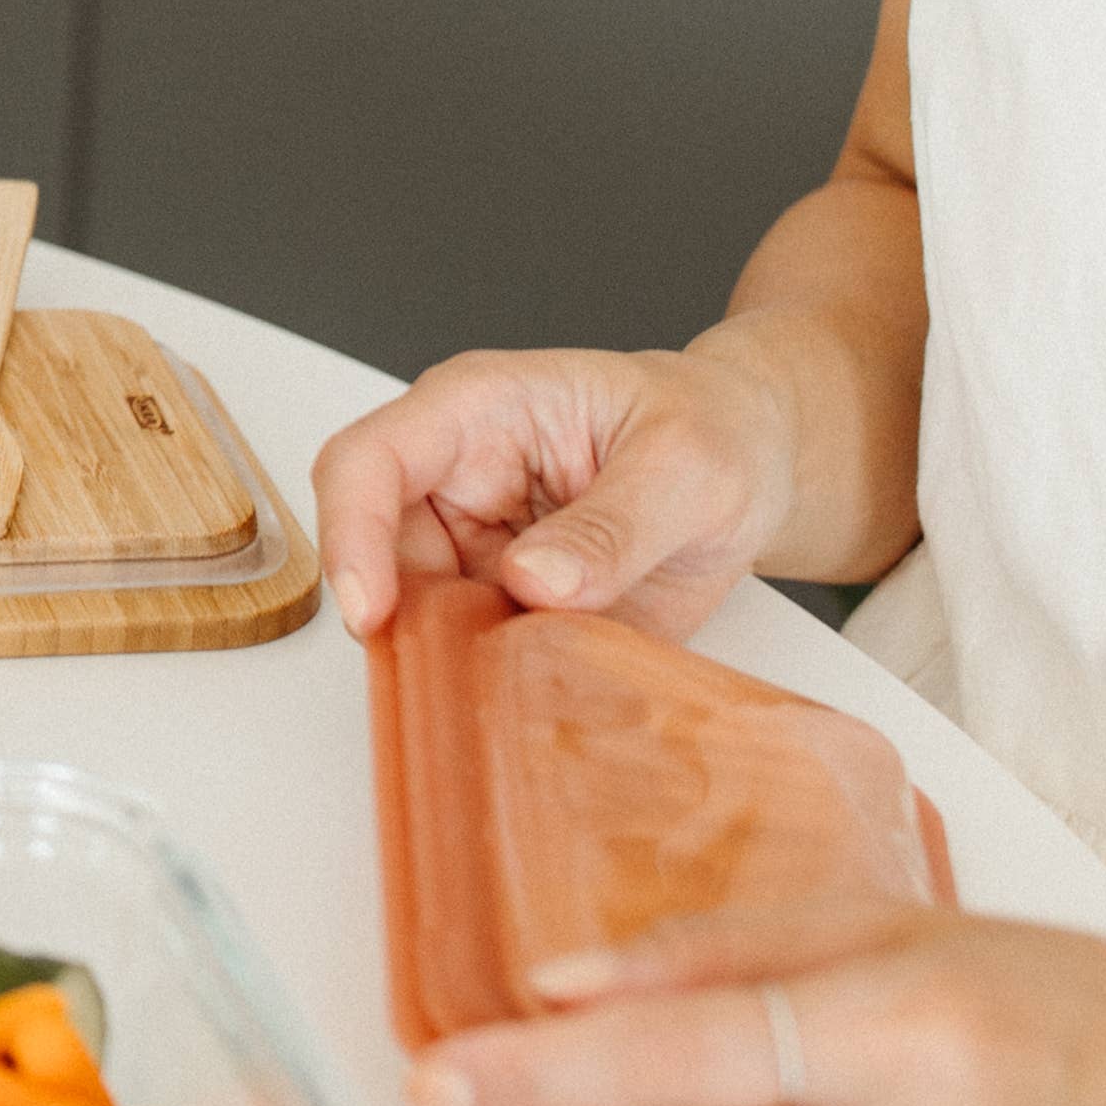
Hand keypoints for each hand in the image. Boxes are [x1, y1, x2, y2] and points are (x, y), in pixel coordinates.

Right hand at [310, 340, 795, 642]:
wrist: (753, 462)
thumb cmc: (712, 428)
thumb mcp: (684, 466)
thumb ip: (611, 526)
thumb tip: (534, 582)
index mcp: (476, 411)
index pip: (367, 463)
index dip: (352, 536)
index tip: (373, 613)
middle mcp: (456, 481)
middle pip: (380, 559)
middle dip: (413, 625)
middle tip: (475, 673)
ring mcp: (477, 549)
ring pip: (422, 621)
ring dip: (462, 662)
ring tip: (538, 682)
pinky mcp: (506, 607)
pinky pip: (479, 658)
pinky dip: (505, 687)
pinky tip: (556, 694)